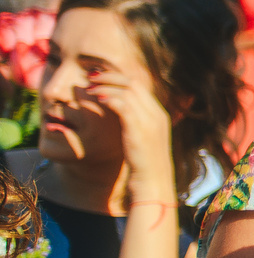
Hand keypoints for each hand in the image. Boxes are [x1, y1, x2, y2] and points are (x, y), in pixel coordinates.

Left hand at [80, 67, 175, 197]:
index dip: (118, 78)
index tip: (101, 78)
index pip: (139, 85)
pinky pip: (123, 105)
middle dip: (111, 77)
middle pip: (134, 83)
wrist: (153, 180)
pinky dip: (109, 98)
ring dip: (106, 86)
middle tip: (91, 77)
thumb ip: (134, 122)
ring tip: (89, 88)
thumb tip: (116, 112)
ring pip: (127, 91)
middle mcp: (157, 114)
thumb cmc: (144, 162)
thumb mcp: (142, 138)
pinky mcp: (139, 129)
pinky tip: (96, 99)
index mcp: (159, 114)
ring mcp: (150, 121)